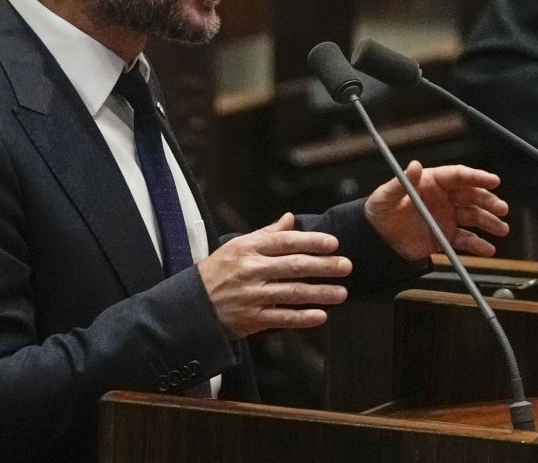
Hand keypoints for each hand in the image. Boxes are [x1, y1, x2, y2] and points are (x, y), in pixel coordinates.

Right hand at [197, 213, 352, 338]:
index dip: (311, 241)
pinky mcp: (251, 319)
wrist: (192, 305)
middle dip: (323, 266)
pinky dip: (302, 318)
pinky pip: (282, 318)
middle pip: (294, 266)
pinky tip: (321, 315)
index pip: (285, 242)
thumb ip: (266, 234)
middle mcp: (251, 270)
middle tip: (346, 266)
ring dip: (320, 293)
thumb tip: (290, 218)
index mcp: (248, 249)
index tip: (333, 243)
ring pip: (292, 293)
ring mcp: (252, 295)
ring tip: (341, 292)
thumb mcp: (237, 246)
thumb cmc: (218, 272)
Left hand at [364, 161, 509, 262]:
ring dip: (489, 222)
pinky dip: (478, 245)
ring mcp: (447, 217)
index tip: (494, 180)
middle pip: (471, 196)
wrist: (377, 240)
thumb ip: (402, 182)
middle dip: (489, 201)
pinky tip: (488, 249)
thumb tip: (414, 165)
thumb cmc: (380, 212)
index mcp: (432, 182)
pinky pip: (465, 240)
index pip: (458, 176)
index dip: (477, 177)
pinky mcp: (445, 237)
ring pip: (473, 217)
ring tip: (501, 229)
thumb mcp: (387, 196)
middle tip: (501, 208)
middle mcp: (443, 198)